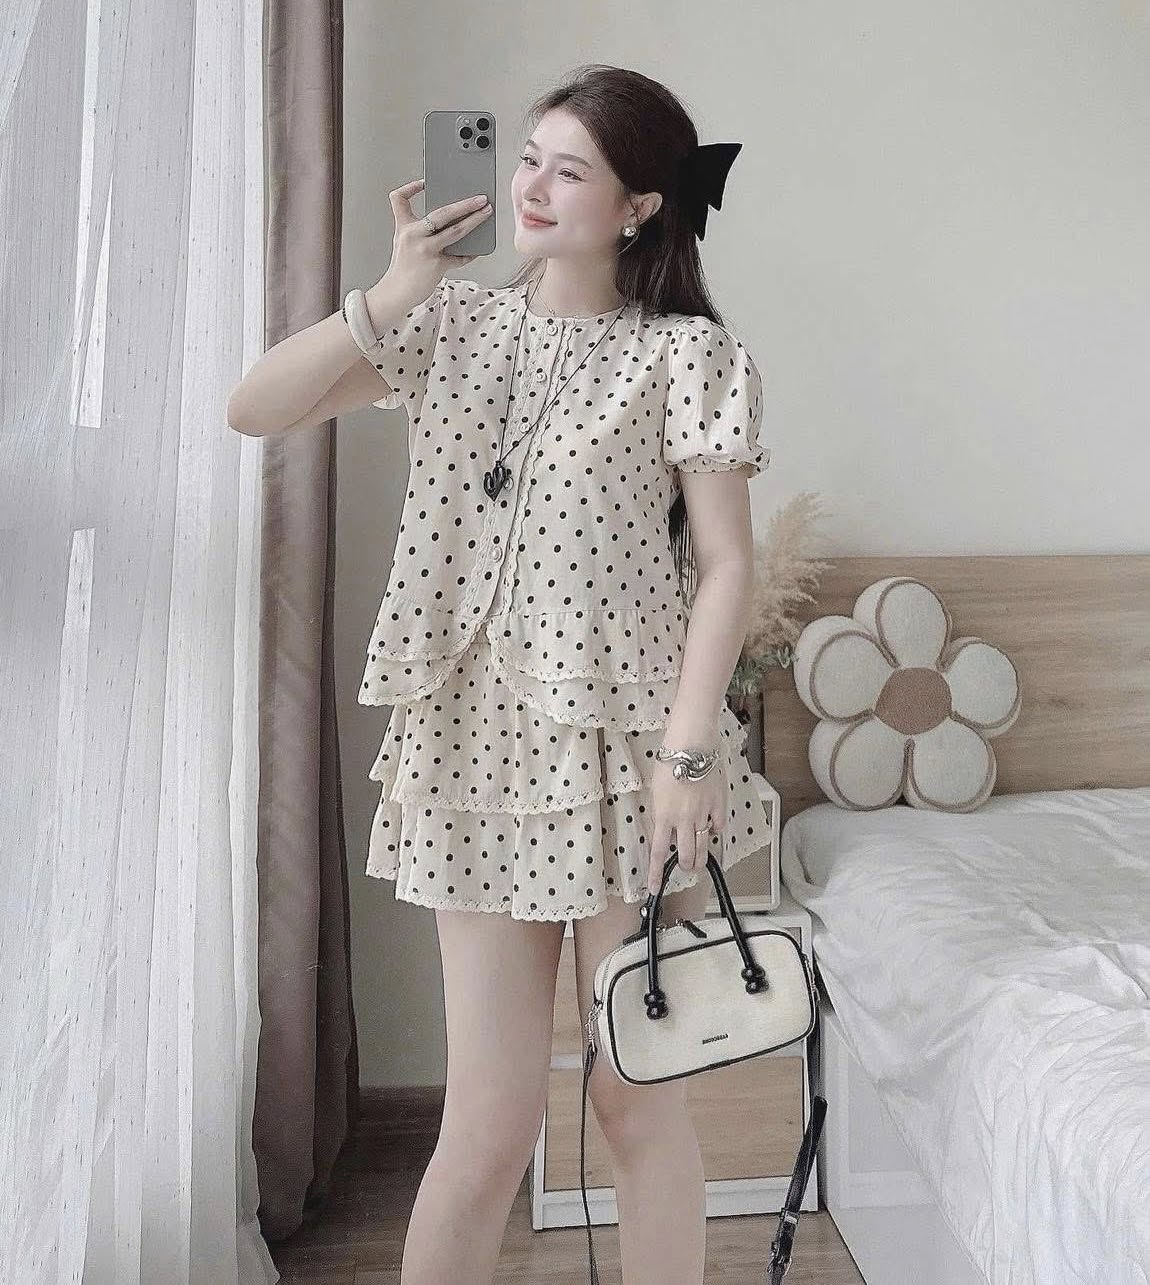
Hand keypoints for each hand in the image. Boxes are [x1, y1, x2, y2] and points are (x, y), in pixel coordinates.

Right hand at [379, 177, 492, 305]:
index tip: (424, 183)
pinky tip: (477, 250)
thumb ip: (422, 232)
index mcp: (404, 227)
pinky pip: (458, 257)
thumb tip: (453, 221)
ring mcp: (425, 249)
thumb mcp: (405, 244)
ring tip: (486, 213)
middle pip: (442, 213)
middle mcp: (413, 235)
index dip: (410, 188)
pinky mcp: (436, 264)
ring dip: (474, 221)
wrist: (397, 292)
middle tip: (481, 198)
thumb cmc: (404, 268)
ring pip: (455, 231)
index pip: (399, 199)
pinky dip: (469, 254)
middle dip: (464, 204)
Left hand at [644, 757, 727, 896]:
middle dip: (686, 866)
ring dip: (700, 857)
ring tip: (699, 862)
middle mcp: (683, 820)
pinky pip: (718, 826)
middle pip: (685, 854)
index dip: (656, 873)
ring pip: (703, 846)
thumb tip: (663, 826)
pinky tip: (712, 829)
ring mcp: (703, 814)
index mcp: (663, 816)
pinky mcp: (719, 805)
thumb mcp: (655, 790)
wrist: (692, 746)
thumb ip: (660, 812)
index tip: (654, 888)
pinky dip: (714, 830)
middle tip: (686, 868)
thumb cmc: (669, 762)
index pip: (657, 852)